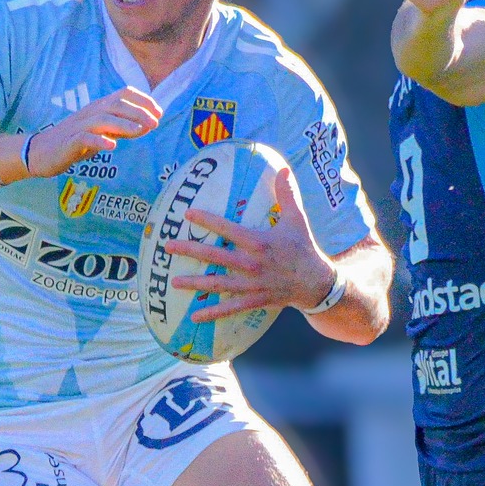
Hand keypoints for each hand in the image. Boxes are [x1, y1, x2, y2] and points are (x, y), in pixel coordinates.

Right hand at [23, 85, 160, 176]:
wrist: (40, 152)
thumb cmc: (74, 142)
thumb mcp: (102, 133)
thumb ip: (122, 129)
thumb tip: (146, 125)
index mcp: (99, 108)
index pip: (123, 94)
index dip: (143, 100)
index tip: (159, 112)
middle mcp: (90, 113)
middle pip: (116, 104)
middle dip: (138, 112)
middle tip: (156, 123)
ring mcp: (78, 126)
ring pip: (103, 119)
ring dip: (124, 125)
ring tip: (141, 132)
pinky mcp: (69, 142)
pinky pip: (84, 138)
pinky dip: (99, 140)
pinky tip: (112, 146)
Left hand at [171, 167, 334, 321]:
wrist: (316, 282)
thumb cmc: (303, 248)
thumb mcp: (297, 220)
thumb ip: (288, 195)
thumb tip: (284, 168)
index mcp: (259, 242)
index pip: (227, 229)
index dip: (206, 220)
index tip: (187, 214)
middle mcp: (251, 264)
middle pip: (214, 256)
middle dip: (190, 251)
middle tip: (168, 246)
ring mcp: (251, 284)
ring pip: (217, 284)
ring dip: (194, 283)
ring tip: (173, 281)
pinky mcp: (254, 299)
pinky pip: (230, 307)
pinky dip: (212, 313)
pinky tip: (194, 316)